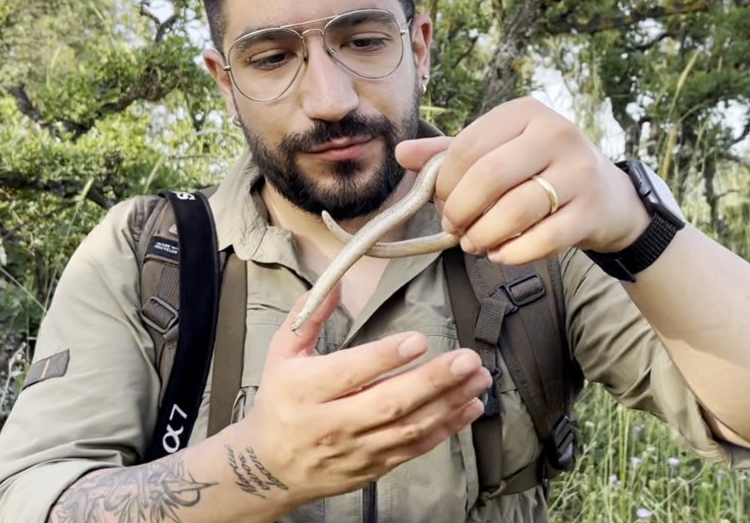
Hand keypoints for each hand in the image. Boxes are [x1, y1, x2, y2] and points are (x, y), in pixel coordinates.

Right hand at [229, 287, 490, 506]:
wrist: (270, 467)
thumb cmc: (280, 402)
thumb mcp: (281, 354)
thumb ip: (308, 317)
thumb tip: (333, 283)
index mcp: (306, 390)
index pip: (350, 373)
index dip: (385, 357)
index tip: (418, 340)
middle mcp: (332, 423)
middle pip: (388, 402)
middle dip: (433, 381)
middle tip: (468, 359)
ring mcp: (355, 448)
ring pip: (409, 428)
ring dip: (449, 403)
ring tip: (479, 378)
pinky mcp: (372, 467)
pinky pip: (414, 449)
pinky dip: (446, 428)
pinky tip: (469, 407)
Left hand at [397, 97, 649, 263]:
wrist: (607, 197)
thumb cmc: (541, 171)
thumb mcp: (499, 152)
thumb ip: (451, 154)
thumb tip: (402, 154)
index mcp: (526, 112)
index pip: (468, 146)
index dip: (445, 182)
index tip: (440, 202)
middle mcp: (556, 134)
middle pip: (490, 176)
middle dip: (460, 210)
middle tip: (454, 228)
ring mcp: (578, 172)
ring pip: (515, 210)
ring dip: (484, 235)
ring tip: (473, 243)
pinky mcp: (590, 212)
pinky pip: (542, 239)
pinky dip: (512, 253)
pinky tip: (500, 254)